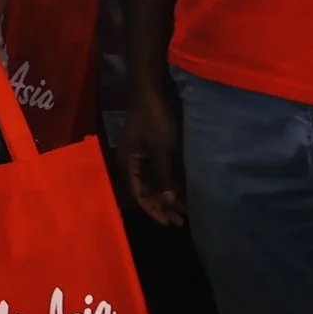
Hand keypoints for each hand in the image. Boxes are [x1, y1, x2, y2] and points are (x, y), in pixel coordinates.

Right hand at [117, 75, 186, 226]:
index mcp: (128, 164)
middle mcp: (132, 164)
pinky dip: (168, 183)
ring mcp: (141, 157)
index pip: (139, 195)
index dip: (153, 210)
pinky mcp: (150, 150)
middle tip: (180, 221)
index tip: (168, 223)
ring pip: (153, 183)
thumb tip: (167, 200)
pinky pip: (158, 173)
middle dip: (162, 207)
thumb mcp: (161, 148)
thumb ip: (163, 175)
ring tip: (183, 211)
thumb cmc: (154, 118)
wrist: (151, 90)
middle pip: (146, 192)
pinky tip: (180, 192)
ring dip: (166, 196)